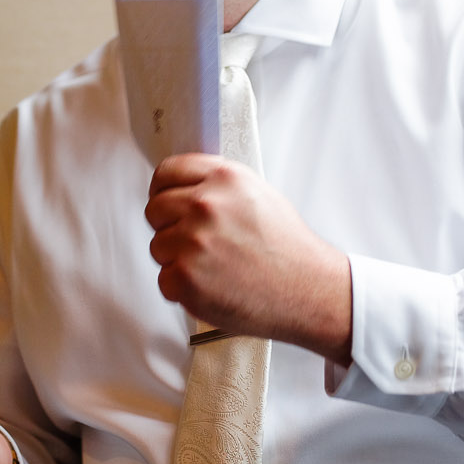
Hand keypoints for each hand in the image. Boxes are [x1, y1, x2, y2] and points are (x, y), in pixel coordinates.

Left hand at [144, 154, 352, 363]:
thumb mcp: (259, 195)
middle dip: (169, 227)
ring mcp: (193, 241)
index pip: (167, 172)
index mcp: (223, 178)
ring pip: (158, 247)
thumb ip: (219, 186)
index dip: (164, 190)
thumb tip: (188, 188)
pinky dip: (183, 289)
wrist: (308, 290)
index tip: (167, 202)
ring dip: (177, 260)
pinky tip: (212, 287)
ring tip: (213, 268)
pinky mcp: (185, 277)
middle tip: (196, 244)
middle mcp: (205, 205)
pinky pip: (164, 280)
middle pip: (155, 209)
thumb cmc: (288, 249)